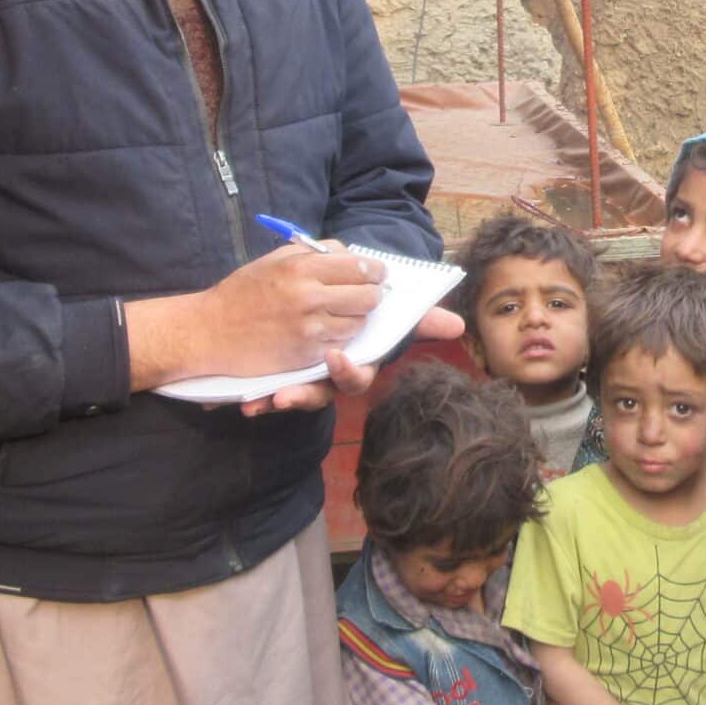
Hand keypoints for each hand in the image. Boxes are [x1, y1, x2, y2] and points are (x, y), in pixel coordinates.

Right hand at [155, 243, 382, 382]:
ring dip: (357, 319)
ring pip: (359, 323)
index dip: (374, 271)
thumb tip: (349, 252)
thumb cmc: (242, 292)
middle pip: (368, 296)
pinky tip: (327, 331)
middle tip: (367, 295)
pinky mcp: (306, 353)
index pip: (361, 266)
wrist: (210, 331)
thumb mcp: (275, 260)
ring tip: (344, 313)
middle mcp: (310, 295)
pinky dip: (340, 339)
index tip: (375, 274)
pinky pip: (341, 344)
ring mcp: (310, 327)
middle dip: (372, 295)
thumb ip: (313, 253)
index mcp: (302, 266)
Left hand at [236, 304, 467, 416]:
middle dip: (304, 395)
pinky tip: (247, 401)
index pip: (356, 376)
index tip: (337, 358)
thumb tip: (459, 325)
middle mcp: (329, 375)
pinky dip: (258, 398)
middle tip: (285, 395)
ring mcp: (304, 377)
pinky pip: (268, 393)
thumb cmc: (356, 311)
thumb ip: (417, 320)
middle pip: (321, 392)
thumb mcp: (381, 313)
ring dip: (278, 401)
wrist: (317, 303)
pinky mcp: (279, 375)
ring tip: (263, 400)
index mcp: (355, 362)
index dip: (348, 371)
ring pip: (294, 396)